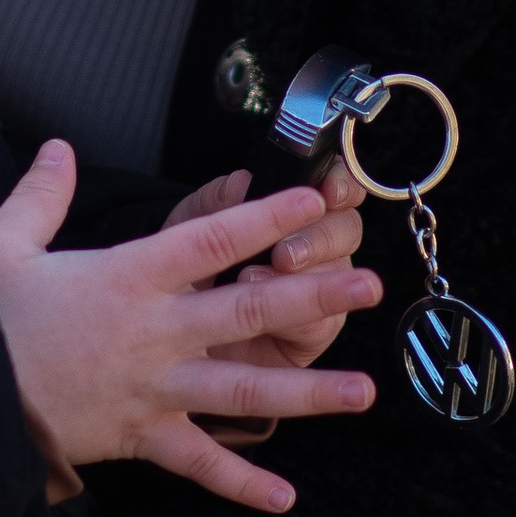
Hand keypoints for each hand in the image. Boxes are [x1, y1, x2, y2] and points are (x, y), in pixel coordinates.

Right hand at [0, 142, 377, 514]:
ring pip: (244, 388)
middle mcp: (153, 332)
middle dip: (315, 297)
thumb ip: (41, 194)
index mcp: (127, 277)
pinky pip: (199, 463)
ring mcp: (154, 388)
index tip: (309, 200)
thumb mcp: (5, 244)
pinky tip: (285, 497)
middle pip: (248, 309)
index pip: (210, 238)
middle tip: (370, 285)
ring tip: (364, 391)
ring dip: (308, 392)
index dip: (264, 216)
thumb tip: (59, 147)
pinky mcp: (142, 435)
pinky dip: (240, 483)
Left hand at [163, 159, 370, 366]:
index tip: (328, 190)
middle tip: (283, 253)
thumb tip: (242, 182)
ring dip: (305, 278)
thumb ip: (217, 200)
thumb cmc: (188, 268)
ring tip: (256, 281)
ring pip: (339, 275)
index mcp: (294, 209)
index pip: (335, 186)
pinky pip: (324, 323)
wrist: (168, 334)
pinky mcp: (312, 332)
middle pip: (347, 228)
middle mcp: (316, 245)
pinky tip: (271, 321)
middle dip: (319, 237)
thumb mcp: (190, 225)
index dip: (341, 185)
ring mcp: (319, 290)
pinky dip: (299, 319)